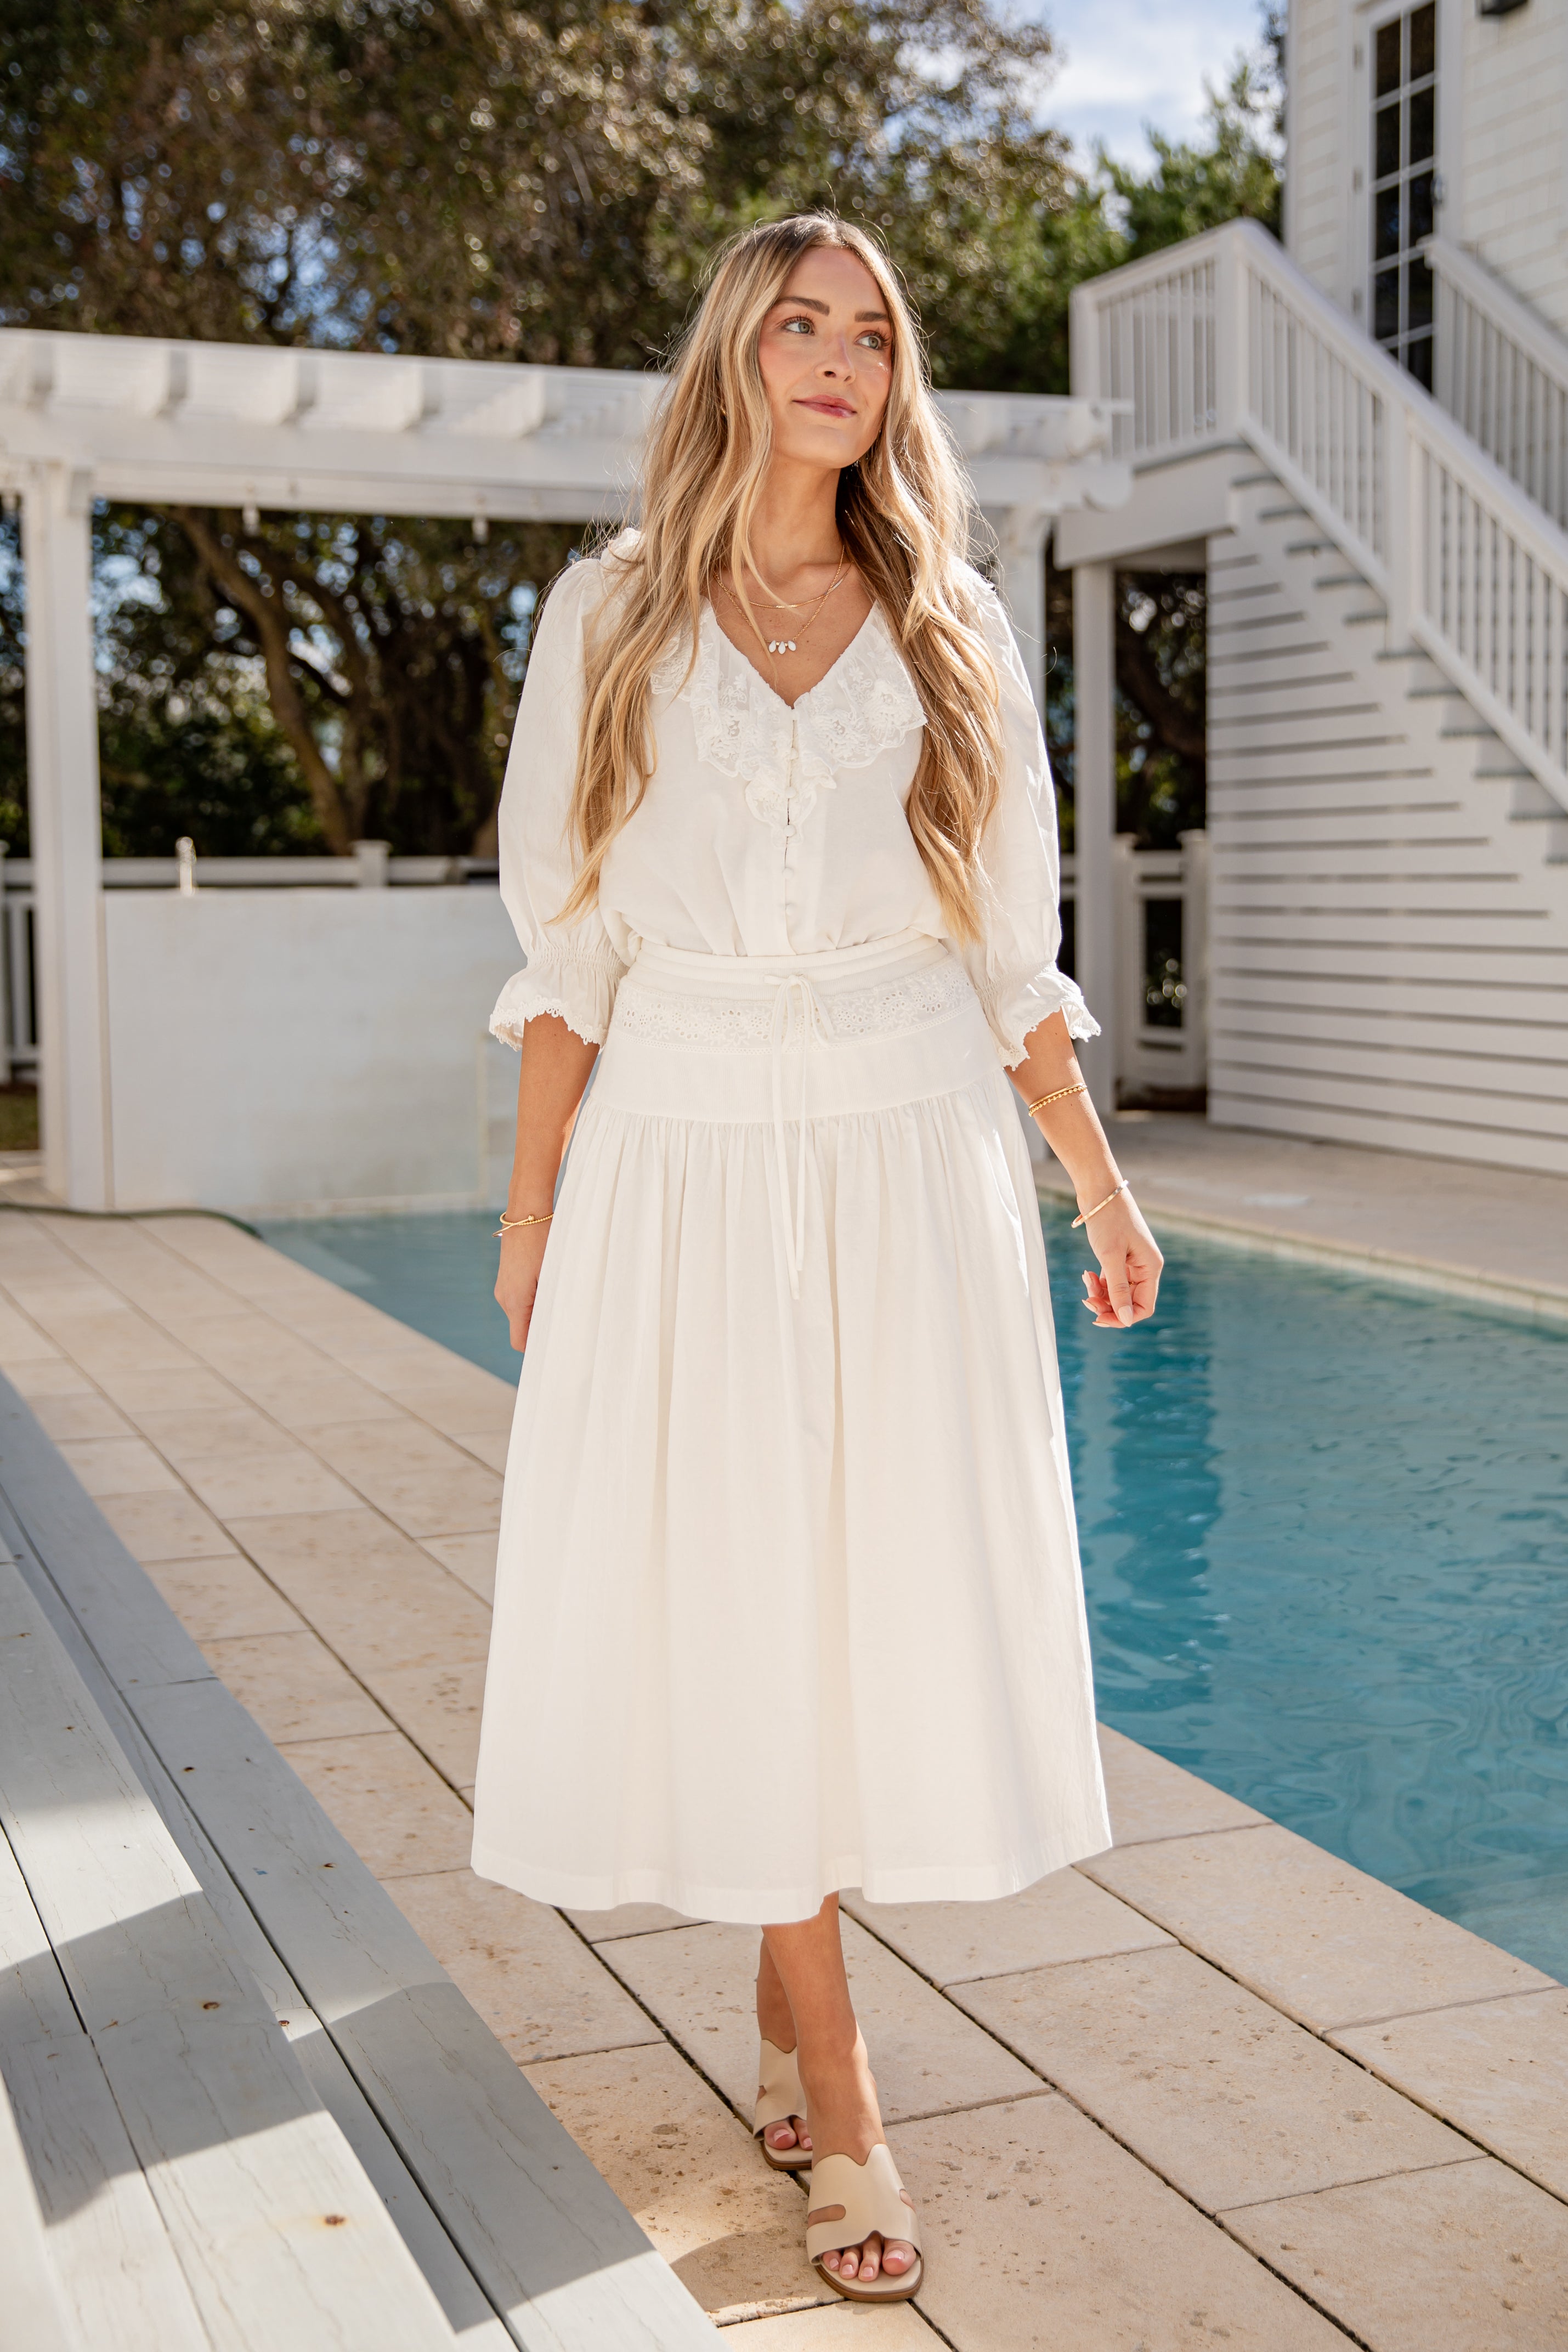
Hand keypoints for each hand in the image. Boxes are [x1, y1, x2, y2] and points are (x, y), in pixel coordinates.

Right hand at [495, 1221, 552, 1352]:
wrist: (527, 1213)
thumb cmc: (544, 1242)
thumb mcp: (552, 1275)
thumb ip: (551, 1305)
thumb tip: (557, 1327)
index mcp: (515, 1302)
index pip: (520, 1342)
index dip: (537, 1347)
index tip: (556, 1343)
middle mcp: (504, 1298)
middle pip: (522, 1328)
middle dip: (542, 1326)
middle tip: (566, 1317)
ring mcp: (503, 1287)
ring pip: (522, 1312)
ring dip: (539, 1309)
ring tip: (558, 1292)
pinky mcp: (506, 1277)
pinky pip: (520, 1298)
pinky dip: (533, 1297)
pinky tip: (548, 1281)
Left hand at [1079, 1195, 1162, 1328]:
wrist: (1099, 1190)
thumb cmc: (1108, 1219)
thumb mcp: (1110, 1256)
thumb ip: (1117, 1289)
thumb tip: (1124, 1319)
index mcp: (1151, 1267)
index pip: (1143, 1307)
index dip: (1123, 1317)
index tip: (1099, 1317)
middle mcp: (1145, 1267)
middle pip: (1129, 1302)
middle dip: (1108, 1305)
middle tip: (1087, 1301)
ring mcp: (1132, 1262)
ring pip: (1117, 1292)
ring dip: (1100, 1294)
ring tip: (1085, 1282)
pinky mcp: (1119, 1257)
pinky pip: (1110, 1280)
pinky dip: (1098, 1282)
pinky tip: (1086, 1274)